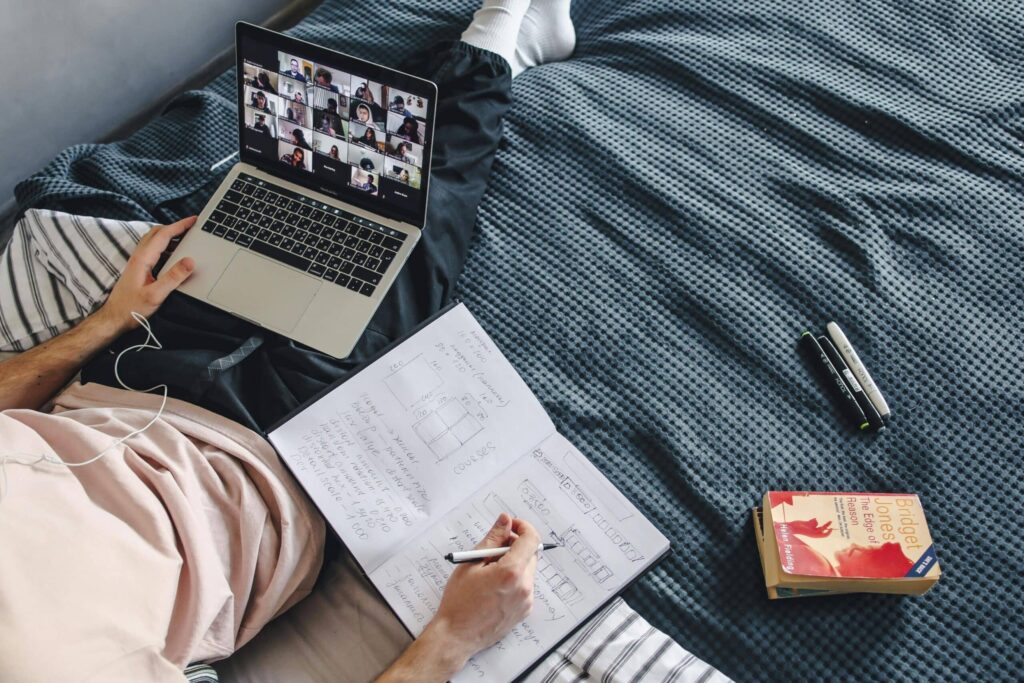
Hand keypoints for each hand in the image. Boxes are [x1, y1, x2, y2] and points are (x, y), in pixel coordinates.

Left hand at [96, 216, 196, 333]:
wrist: (114, 318)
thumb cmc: (132, 308)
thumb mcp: (156, 295)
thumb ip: (173, 277)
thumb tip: (190, 261)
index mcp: (143, 259)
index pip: (163, 235)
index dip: (179, 226)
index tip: (193, 220)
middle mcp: (138, 257)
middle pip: (157, 233)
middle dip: (175, 227)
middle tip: (191, 227)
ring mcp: (137, 262)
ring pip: (153, 240)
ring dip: (169, 235)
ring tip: (185, 237)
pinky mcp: (138, 268)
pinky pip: (152, 249)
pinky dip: (164, 245)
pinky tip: (173, 253)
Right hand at [425, 513, 539, 668]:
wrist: (457, 636)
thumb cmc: (459, 601)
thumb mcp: (471, 563)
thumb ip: (492, 539)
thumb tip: (505, 520)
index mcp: (511, 572)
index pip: (531, 539)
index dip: (522, 527)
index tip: (511, 525)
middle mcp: (524, 587)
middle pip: (531, 554)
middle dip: (516, 545)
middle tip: (494, 549)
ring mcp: (526, 601)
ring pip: (528, 570)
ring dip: (515, 563)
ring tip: (490, 571)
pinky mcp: (524, 611)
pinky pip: (525, 586)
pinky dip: (514, 579)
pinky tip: (494, 586)